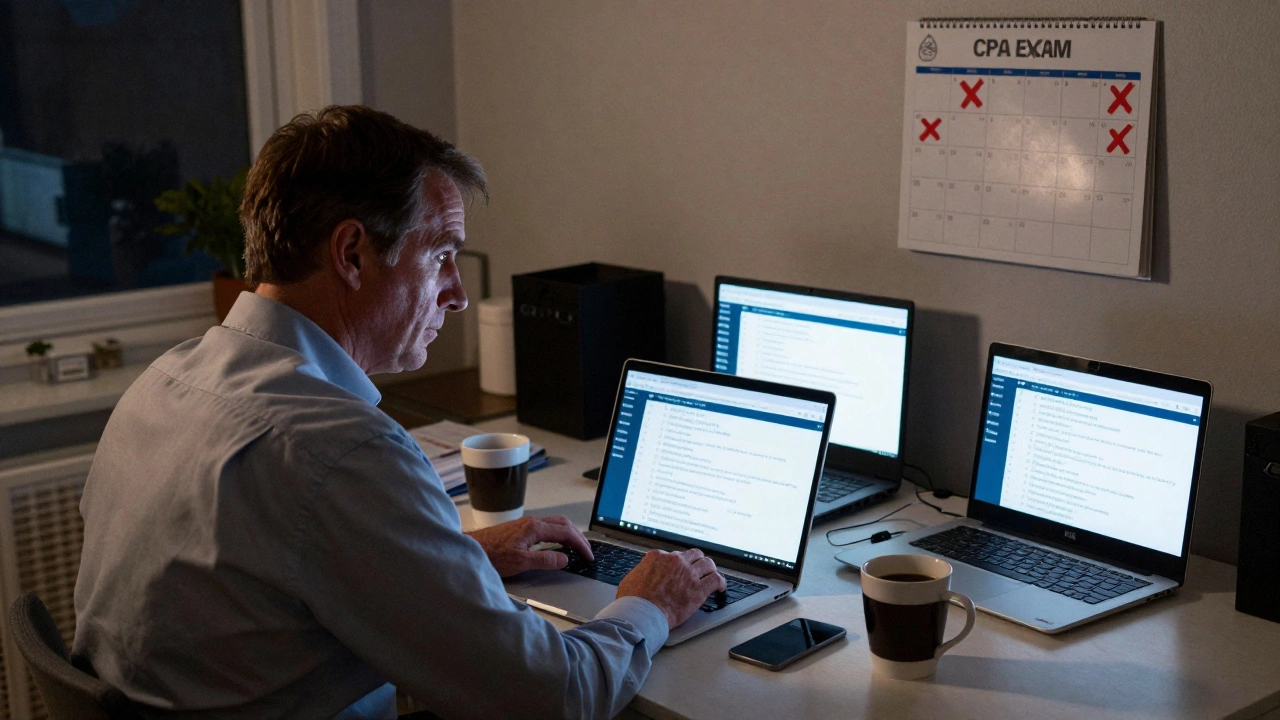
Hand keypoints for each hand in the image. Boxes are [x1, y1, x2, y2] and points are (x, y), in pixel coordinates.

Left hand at [465, 516, 593, 576]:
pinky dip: (559, 534)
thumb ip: (545, 560)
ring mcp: (526, 524)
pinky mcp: (521, 528)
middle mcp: (532, 522)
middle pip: (564, 524)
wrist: (471, 548)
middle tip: (587, 552)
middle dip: (579, 537)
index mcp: (534, 528)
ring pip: (555, 524)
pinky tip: (557, 544)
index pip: (566, 533)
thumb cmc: (491, 555)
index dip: (580, 545)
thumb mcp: (520, 562)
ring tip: (577, 547)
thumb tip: (565, 559)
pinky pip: (547, 527)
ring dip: (570, 534)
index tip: (588, 556)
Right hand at [616, 548, 726, 629]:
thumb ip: (642, 571)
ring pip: (707, 563)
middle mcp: (675, 561)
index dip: (678, 563)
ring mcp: (688, 574)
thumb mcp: (631, 578)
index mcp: (658, 557)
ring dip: (710, 569)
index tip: (680, 568)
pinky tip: (721, 587)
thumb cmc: (633, 601)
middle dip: (697, 561)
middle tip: (699, 568)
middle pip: (693, 555)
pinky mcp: (698, 589)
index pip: (674, 555)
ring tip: (712, 574)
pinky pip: (715, 579)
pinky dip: (721, 582)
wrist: (642, 614)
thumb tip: (644, 573)